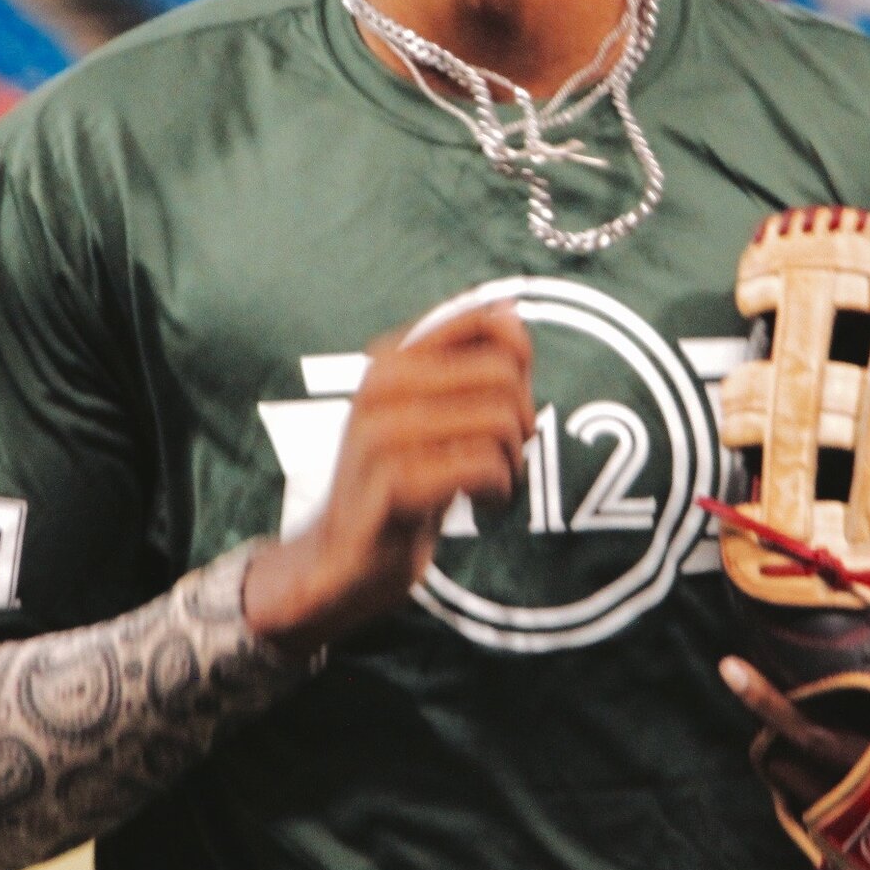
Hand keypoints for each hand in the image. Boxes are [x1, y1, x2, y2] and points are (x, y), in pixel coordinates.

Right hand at [245, 303, 534, 656]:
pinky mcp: (393, 481)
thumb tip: (511, 310)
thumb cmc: (403, 480)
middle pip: (502, 374)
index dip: (518, 362)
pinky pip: (481, 465)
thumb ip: (469, 363)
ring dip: (514, 460)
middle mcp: (380, 385)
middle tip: (507, 454)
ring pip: (498, 419)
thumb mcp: (432, 412)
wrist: (347, 559)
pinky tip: (482, 504)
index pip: (481, 322)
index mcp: (391, 358)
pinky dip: (499, 488)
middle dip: (522, 419)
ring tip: (494, 482)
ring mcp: (381, 433)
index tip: (507, 403)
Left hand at [720, 656, 869, 869]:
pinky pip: (823, 847)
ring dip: (795, 778)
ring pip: (796, 809)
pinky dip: (824, 817)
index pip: (805, 730)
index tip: (730, 667)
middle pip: (782, 770)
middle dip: (773, 737)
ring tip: (821, 748)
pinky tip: (851, 795)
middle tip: (783, 709)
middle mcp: (869, 816)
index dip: (764, 699)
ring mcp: (869, 858)